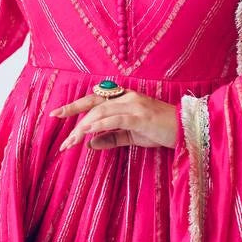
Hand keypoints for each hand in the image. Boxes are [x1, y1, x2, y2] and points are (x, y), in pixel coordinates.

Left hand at [50, 90, 177, 149]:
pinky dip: (100, 124)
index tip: (57, 114)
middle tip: (56, 122)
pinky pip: (116, 119)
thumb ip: (112, 137)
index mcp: (124, 99)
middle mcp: (127, 98)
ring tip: (71, 140)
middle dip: (73, 112)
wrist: (185, 129)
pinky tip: (87, 132)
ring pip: (101, 113)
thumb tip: (90, 143)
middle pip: (93, 103)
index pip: (95, 100)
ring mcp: (134, 105)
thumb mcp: (132, 136)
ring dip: (83, 126)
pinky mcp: (140, 116)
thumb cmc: (161, 131)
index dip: (75, 105)